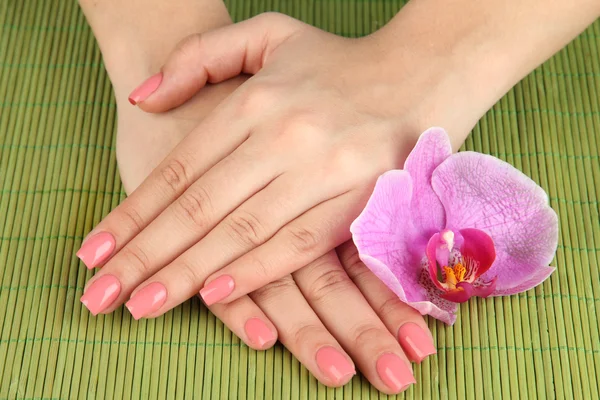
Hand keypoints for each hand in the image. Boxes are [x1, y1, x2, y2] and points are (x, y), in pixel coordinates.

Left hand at [113, 64, 433, 394]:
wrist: (427, 70)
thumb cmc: (341, 61)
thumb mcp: (269, 35)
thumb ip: (199, 58)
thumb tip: (142, 98)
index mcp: (256, 99)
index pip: (178, 169)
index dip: (132, 214)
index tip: (94, 252)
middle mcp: (284, 135)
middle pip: (200, 206)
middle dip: (145, 255)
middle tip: (101, 294)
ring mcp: (324, 168)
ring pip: (243, 230)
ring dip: (189, 272)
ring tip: (143, 303)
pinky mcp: (362, 197)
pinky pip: (302, 242)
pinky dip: (258, 270)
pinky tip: (217, 294)